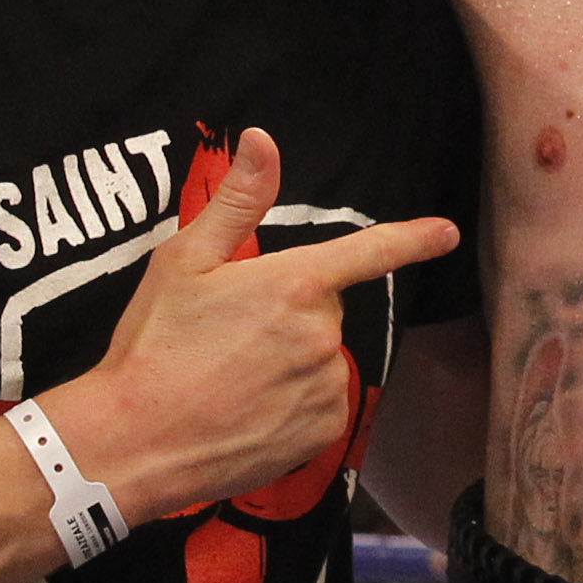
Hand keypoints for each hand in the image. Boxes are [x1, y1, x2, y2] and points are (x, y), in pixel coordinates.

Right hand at [41, 129, 459, 523]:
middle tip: (229, 333)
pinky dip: (294, 402)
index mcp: (294, 285)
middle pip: (322, 308)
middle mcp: (322, 335)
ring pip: (321, 356)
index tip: (446, 233)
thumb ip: (237, 202)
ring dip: (291, 359)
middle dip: (289, 311)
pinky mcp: (324, 432)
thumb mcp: (183, 261)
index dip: (412, 238)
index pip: (368, 252)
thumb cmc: (154, 345)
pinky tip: (247, 409)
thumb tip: (262, 140)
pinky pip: (321, 402)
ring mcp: (327, 387)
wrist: (135, 442)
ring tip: (231, 376)